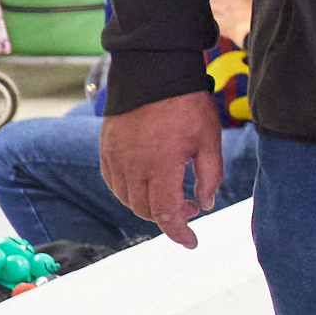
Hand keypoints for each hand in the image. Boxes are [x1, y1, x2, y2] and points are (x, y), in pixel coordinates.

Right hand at [99, 92, 224, 247]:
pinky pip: (113, 182)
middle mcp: (133, 167)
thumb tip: (205, 204)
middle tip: (191, 205)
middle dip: (169, 217)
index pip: (166, 214)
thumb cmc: (186, 104)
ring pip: (127, 199)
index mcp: (161, 166)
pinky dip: (129, 191)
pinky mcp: (106, 149)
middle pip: (146, 210)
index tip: (191, 242)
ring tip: (172, 192)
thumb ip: (210, 175)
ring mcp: (115, 158)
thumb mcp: (209, 139)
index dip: (179, 233)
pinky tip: (148, 182)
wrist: (153, 72)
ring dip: (149, 205)